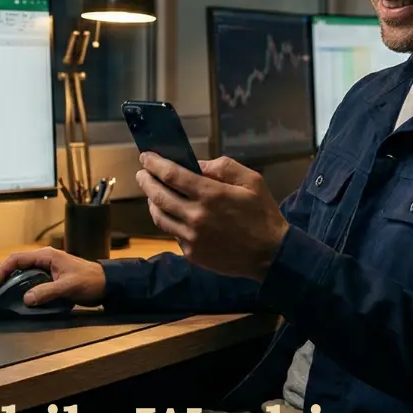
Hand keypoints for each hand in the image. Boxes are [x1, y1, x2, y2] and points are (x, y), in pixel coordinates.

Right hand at [0, 247, 106, 306]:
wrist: (107, 284)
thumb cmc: (90, 280)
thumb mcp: (68, 286)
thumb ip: (47, 292)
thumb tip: (26, 299)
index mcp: (46, 256)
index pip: (16, 260)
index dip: (0, 272)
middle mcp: (44, 260)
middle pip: (16, 266)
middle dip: (2, 278)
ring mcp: (47, 269)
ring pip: (22, 274)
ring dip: (11, 284)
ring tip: (1, 295)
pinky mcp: (51, 278)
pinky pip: (31, 281)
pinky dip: (22, 288)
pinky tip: (18, 298)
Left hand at [135, 154, 288, 279]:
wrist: (270, 254)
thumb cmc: (262, 214)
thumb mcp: (251, 181)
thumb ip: (223, 168)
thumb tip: (196, 165)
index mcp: (210, 195)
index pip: (171, 175)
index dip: (154, 164)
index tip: (145, 157)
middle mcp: (195, 216)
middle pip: (158, 195)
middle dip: (146, 181)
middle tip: (142, 173)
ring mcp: (191, 237)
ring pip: (159, 216)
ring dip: (152, 202)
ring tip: (152, 193)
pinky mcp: (191, 253)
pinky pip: (172, 233)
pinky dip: (168, 221)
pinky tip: (171, 214)